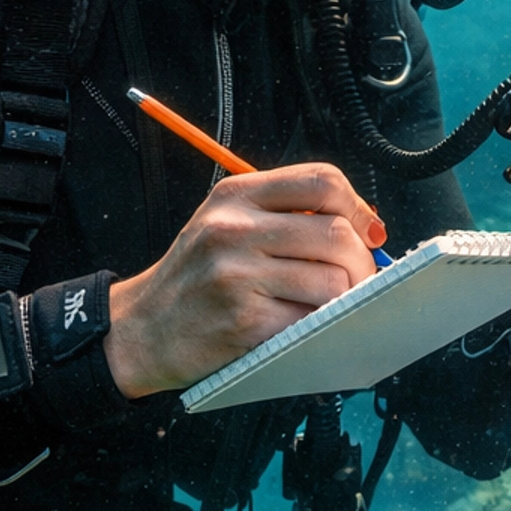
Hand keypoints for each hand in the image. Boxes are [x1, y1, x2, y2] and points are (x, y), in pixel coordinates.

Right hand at [104, 164, 385, 396]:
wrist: (142, 329)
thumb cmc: (197, 278)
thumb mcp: (226, 224)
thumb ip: (285, 215)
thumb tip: (368, 227)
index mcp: (235, 196)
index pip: (322, 180)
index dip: (358, 207)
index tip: (368, 232)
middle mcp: (234, 229)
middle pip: (336, 231)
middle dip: (362, 260)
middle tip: (359, 279)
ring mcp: (237, 275)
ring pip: (333, 280)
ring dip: (346, 298)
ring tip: (331, 304)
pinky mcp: (244, 321)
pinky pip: (312, 319)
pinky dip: (321, 326)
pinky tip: (305, 324)